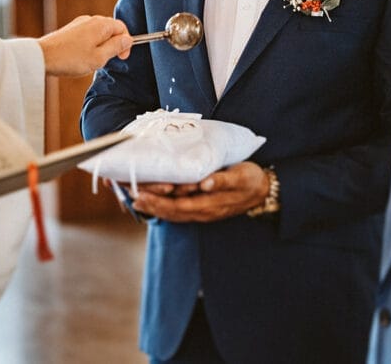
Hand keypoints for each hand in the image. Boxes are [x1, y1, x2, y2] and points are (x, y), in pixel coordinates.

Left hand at [38, 15, 132, 76]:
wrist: (43, 57)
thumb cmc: (70, 59)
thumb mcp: (99, 58)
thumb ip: (116, 47)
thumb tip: (127, 40)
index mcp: (101, 24)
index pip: (122, 28)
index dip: (125, 43)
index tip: (121, 57)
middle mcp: (91, 20)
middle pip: (111, 29)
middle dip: (113, 44)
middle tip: (107, 61)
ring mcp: (80, 23)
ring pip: (99, 33)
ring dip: (102, 46)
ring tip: (93, 61)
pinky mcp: (71, 29)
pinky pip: (88, 35)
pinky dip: (91, 44)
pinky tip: (84, 57)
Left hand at [131, 162, 268, 222]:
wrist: (262, 191)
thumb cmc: (250, 181)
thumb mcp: (240, 177)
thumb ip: (223, 180)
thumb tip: (205, 183)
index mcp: (209, 205)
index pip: (178, 206)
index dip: (158, 202)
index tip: (141, 195)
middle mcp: (202, 211)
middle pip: (170, 211)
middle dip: (148, 205)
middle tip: (128, 195)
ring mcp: (200, 211)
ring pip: (171, 212)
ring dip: (152, 206)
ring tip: (132, 198)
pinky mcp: (200, 207)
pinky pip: (176, 210)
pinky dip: (161, 206)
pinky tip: (150, 200)